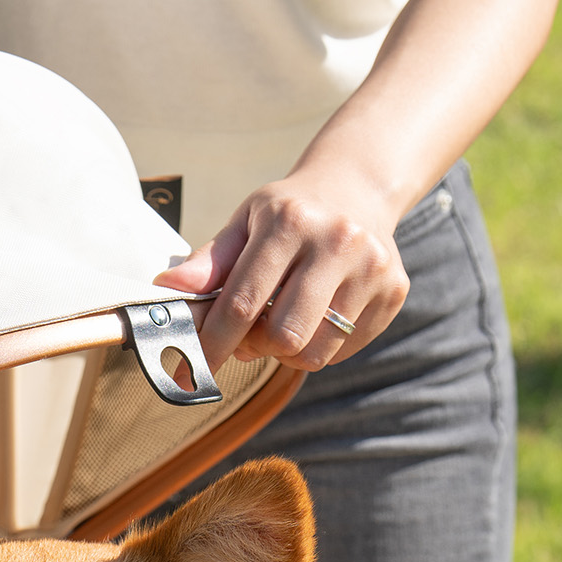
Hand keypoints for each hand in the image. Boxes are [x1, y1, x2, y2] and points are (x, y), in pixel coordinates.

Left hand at [153, 172, 411, 373]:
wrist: (358, 190)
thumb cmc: (289, 213)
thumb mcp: (245, 223)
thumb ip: (209, 262)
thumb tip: (167, 288)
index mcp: (290, 222)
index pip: (243, 301)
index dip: (214, 344)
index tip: (192, 370)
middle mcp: (338, 241)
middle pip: (285, 335)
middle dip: (257, 347)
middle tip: (250, 335)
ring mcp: (373, 268)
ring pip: (316, 352)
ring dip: (287, 352)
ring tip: (283, 322)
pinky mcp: (394, 291)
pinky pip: (344, 351)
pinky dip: (320, 347)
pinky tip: (316, 315)